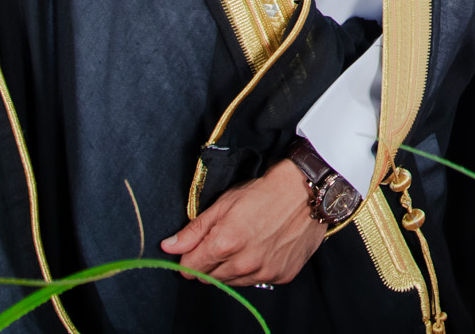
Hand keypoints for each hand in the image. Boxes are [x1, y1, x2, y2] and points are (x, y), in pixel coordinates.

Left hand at [160, 159, 326, 286]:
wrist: (306, 192)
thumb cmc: (265, 192)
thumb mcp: (224, 203)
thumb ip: (194, 230)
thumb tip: (168, 246)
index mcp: (224, 243)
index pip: (189, 268)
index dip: (190, 256)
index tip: (197, 247)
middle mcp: (243, 264)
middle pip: (209, 278)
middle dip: (209, 263)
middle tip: (224, 241)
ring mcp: (263, 272)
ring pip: (232, 282)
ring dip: (231, 268)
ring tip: (245, 242)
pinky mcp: (281, 275)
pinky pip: (256, 281)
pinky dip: (254, 269)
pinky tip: (262, 248)